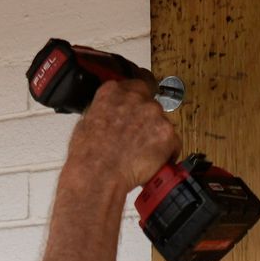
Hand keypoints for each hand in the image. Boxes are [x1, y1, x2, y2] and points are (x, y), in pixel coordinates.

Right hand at [65, 79, 181, 195]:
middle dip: (147, 122)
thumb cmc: (88, 156)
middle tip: (137, 140)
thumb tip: (109, 117)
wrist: (99, 175)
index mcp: (113, 92)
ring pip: (162, 124)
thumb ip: (104, 112)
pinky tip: (151, 162)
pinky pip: (173, 143)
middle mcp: (136, 98)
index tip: (141, 105)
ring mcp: (154, 114)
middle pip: (151, 105)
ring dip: (156, 138)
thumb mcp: (86, 123)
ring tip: (141, 155)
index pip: (135, 85)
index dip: (139, 99)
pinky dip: (166, 154)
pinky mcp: (167, 133)